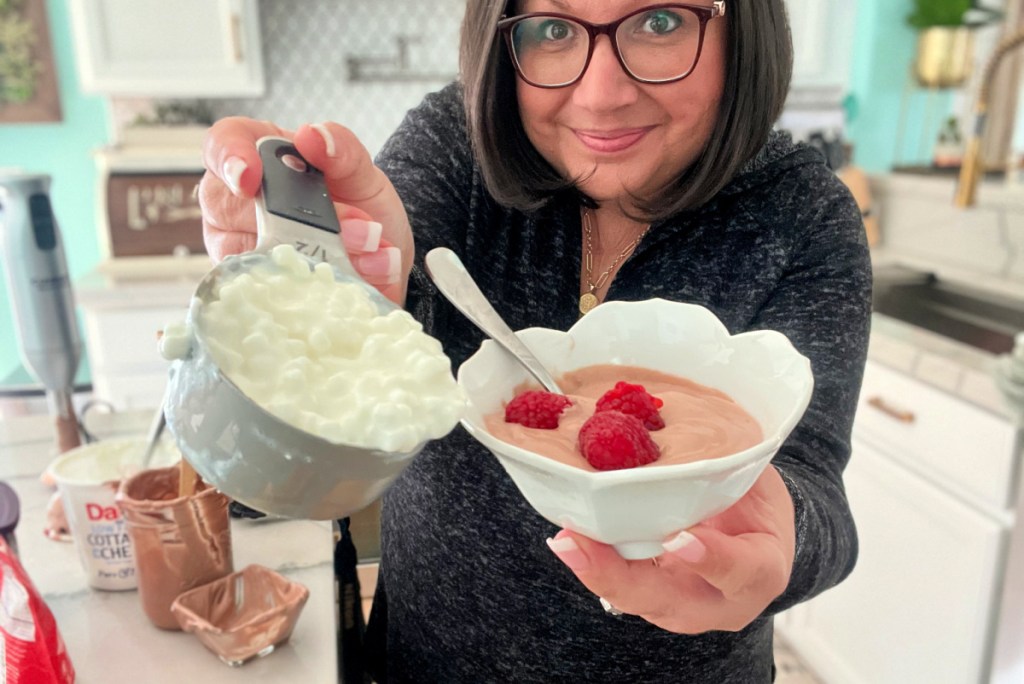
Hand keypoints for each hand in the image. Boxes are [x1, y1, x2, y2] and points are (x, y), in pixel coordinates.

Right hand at [196, 117, 413, 303]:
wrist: (381, 246)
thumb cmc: (354, 199)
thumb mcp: (361, 171)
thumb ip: (343, 149)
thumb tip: (313, 135)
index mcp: (253, 159)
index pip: (221, 145)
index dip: (228, 158)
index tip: (250, 176)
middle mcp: (235, 209)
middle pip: (243, 212)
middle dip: (308, 222)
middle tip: (362, 228)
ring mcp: (245, 254)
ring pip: (268, 258)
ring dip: (332, 257)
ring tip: (374, 249)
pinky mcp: (267, 293)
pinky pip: (291, 293)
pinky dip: (342, 282)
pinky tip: (373, 273)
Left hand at [546, 465, 794, 632]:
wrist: (757, 540)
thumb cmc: (758, 504)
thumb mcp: (757, 482)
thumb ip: (727, 466)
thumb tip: (670, 421)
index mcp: (761, 571)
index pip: (742, 571)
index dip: (711, 558)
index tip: (681, 537)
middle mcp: (721, 603)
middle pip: (668, 601)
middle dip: (618, 576)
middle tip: (580, 543)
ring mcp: (683, 607)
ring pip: (634, 599)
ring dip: (595, 570)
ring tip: (565, 540)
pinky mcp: (653, 600)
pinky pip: (620, 585)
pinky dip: (593, 562)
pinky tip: (567, 540)